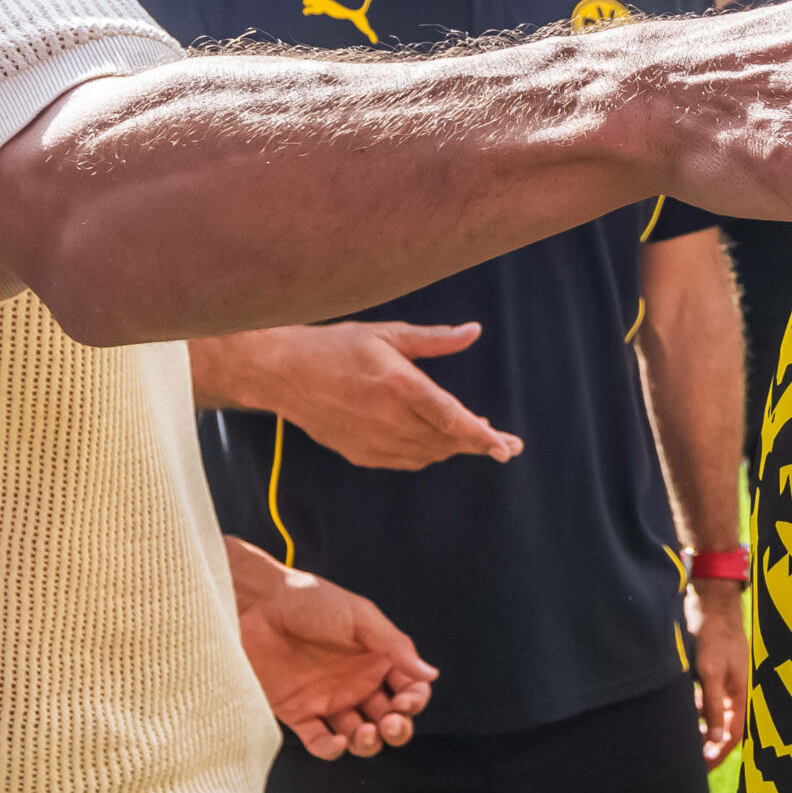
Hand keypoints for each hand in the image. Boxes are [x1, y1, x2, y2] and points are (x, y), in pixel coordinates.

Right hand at [190, 322, 521, 469]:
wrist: (284, 373)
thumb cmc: (337, 347)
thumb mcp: (388, 334)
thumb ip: (434, 339)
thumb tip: (473, 331)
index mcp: (399, 385)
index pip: (451, 419)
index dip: (482, 436)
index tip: (507, 446)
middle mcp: (389, 418)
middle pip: (446, 442)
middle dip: (479, 445)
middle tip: (505, 445)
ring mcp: (373, 440)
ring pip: (429, 454)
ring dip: (454, 449)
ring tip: (474, 437)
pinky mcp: (360, 453)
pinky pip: (405, 461)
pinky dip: (427, 454)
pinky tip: (436, 443)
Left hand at [227, 535, 438, 759]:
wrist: (255, 604)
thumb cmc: (308, 600)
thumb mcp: (359, 616)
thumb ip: (394, 647)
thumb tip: (430, 674)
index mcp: (376, 657)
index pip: (409, 688)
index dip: (414, 700)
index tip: (407, 701)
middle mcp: (357, 681)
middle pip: (389, 718)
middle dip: (398, 727)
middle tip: (392, 723)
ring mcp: (329, 699)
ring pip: (359, 736)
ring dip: (369, 743)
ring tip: (366, 733)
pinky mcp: (299, 712)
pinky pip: (320, 741)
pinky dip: (331, 750)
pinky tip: (338, 742)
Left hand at [688, 579, 748, 768]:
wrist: (710, 601)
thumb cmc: (714, 634)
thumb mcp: (712, 671)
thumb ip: (714, 704)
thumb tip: (717, 738)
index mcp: (739, 694)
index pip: (732, 735)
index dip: (717, 754)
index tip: (701, 769)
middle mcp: (732, 691)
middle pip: (722, 728)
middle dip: (707, 745)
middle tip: (688, 760)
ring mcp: (721, 681)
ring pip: (711, 714)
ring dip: (698, 726)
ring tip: (679, 737)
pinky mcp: (710, 671)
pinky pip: (703, 698)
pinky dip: (693, 707)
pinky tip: (679, 709)